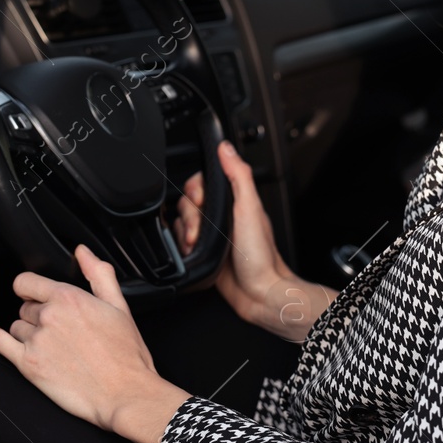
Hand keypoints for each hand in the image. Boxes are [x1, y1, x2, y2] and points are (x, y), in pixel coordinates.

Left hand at [0, 244, 190, 442]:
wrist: (125, 393)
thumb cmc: (126, 355)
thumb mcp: (119, 306)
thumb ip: (98, 274)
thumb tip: (83, 253)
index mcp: (69, 298)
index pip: (27, 282)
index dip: (31, 289)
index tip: (34, 295)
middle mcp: (49, 316)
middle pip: (25, 307)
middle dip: (37, 315)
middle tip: (59, 331)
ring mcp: (36, 340)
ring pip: (16, 326)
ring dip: (27, 332)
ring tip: (50, 346)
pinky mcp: (28, 364)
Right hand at [172, 140, 337, 341]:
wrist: (259, 294)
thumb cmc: (261, 256)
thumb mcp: (250, 208)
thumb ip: (238, 175)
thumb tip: (226, 147)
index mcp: (234, 202)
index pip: (202, 182)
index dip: (196, 190)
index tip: (201, 202)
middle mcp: (222, 217)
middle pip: (187, 202)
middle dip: (189, 217)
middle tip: (200, 230)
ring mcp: (211, 236)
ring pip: (181, 223)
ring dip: (185, 234)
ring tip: (197, 244)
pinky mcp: (203, 254)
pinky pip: (181, 243)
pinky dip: (182, 247)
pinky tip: (193, 253)